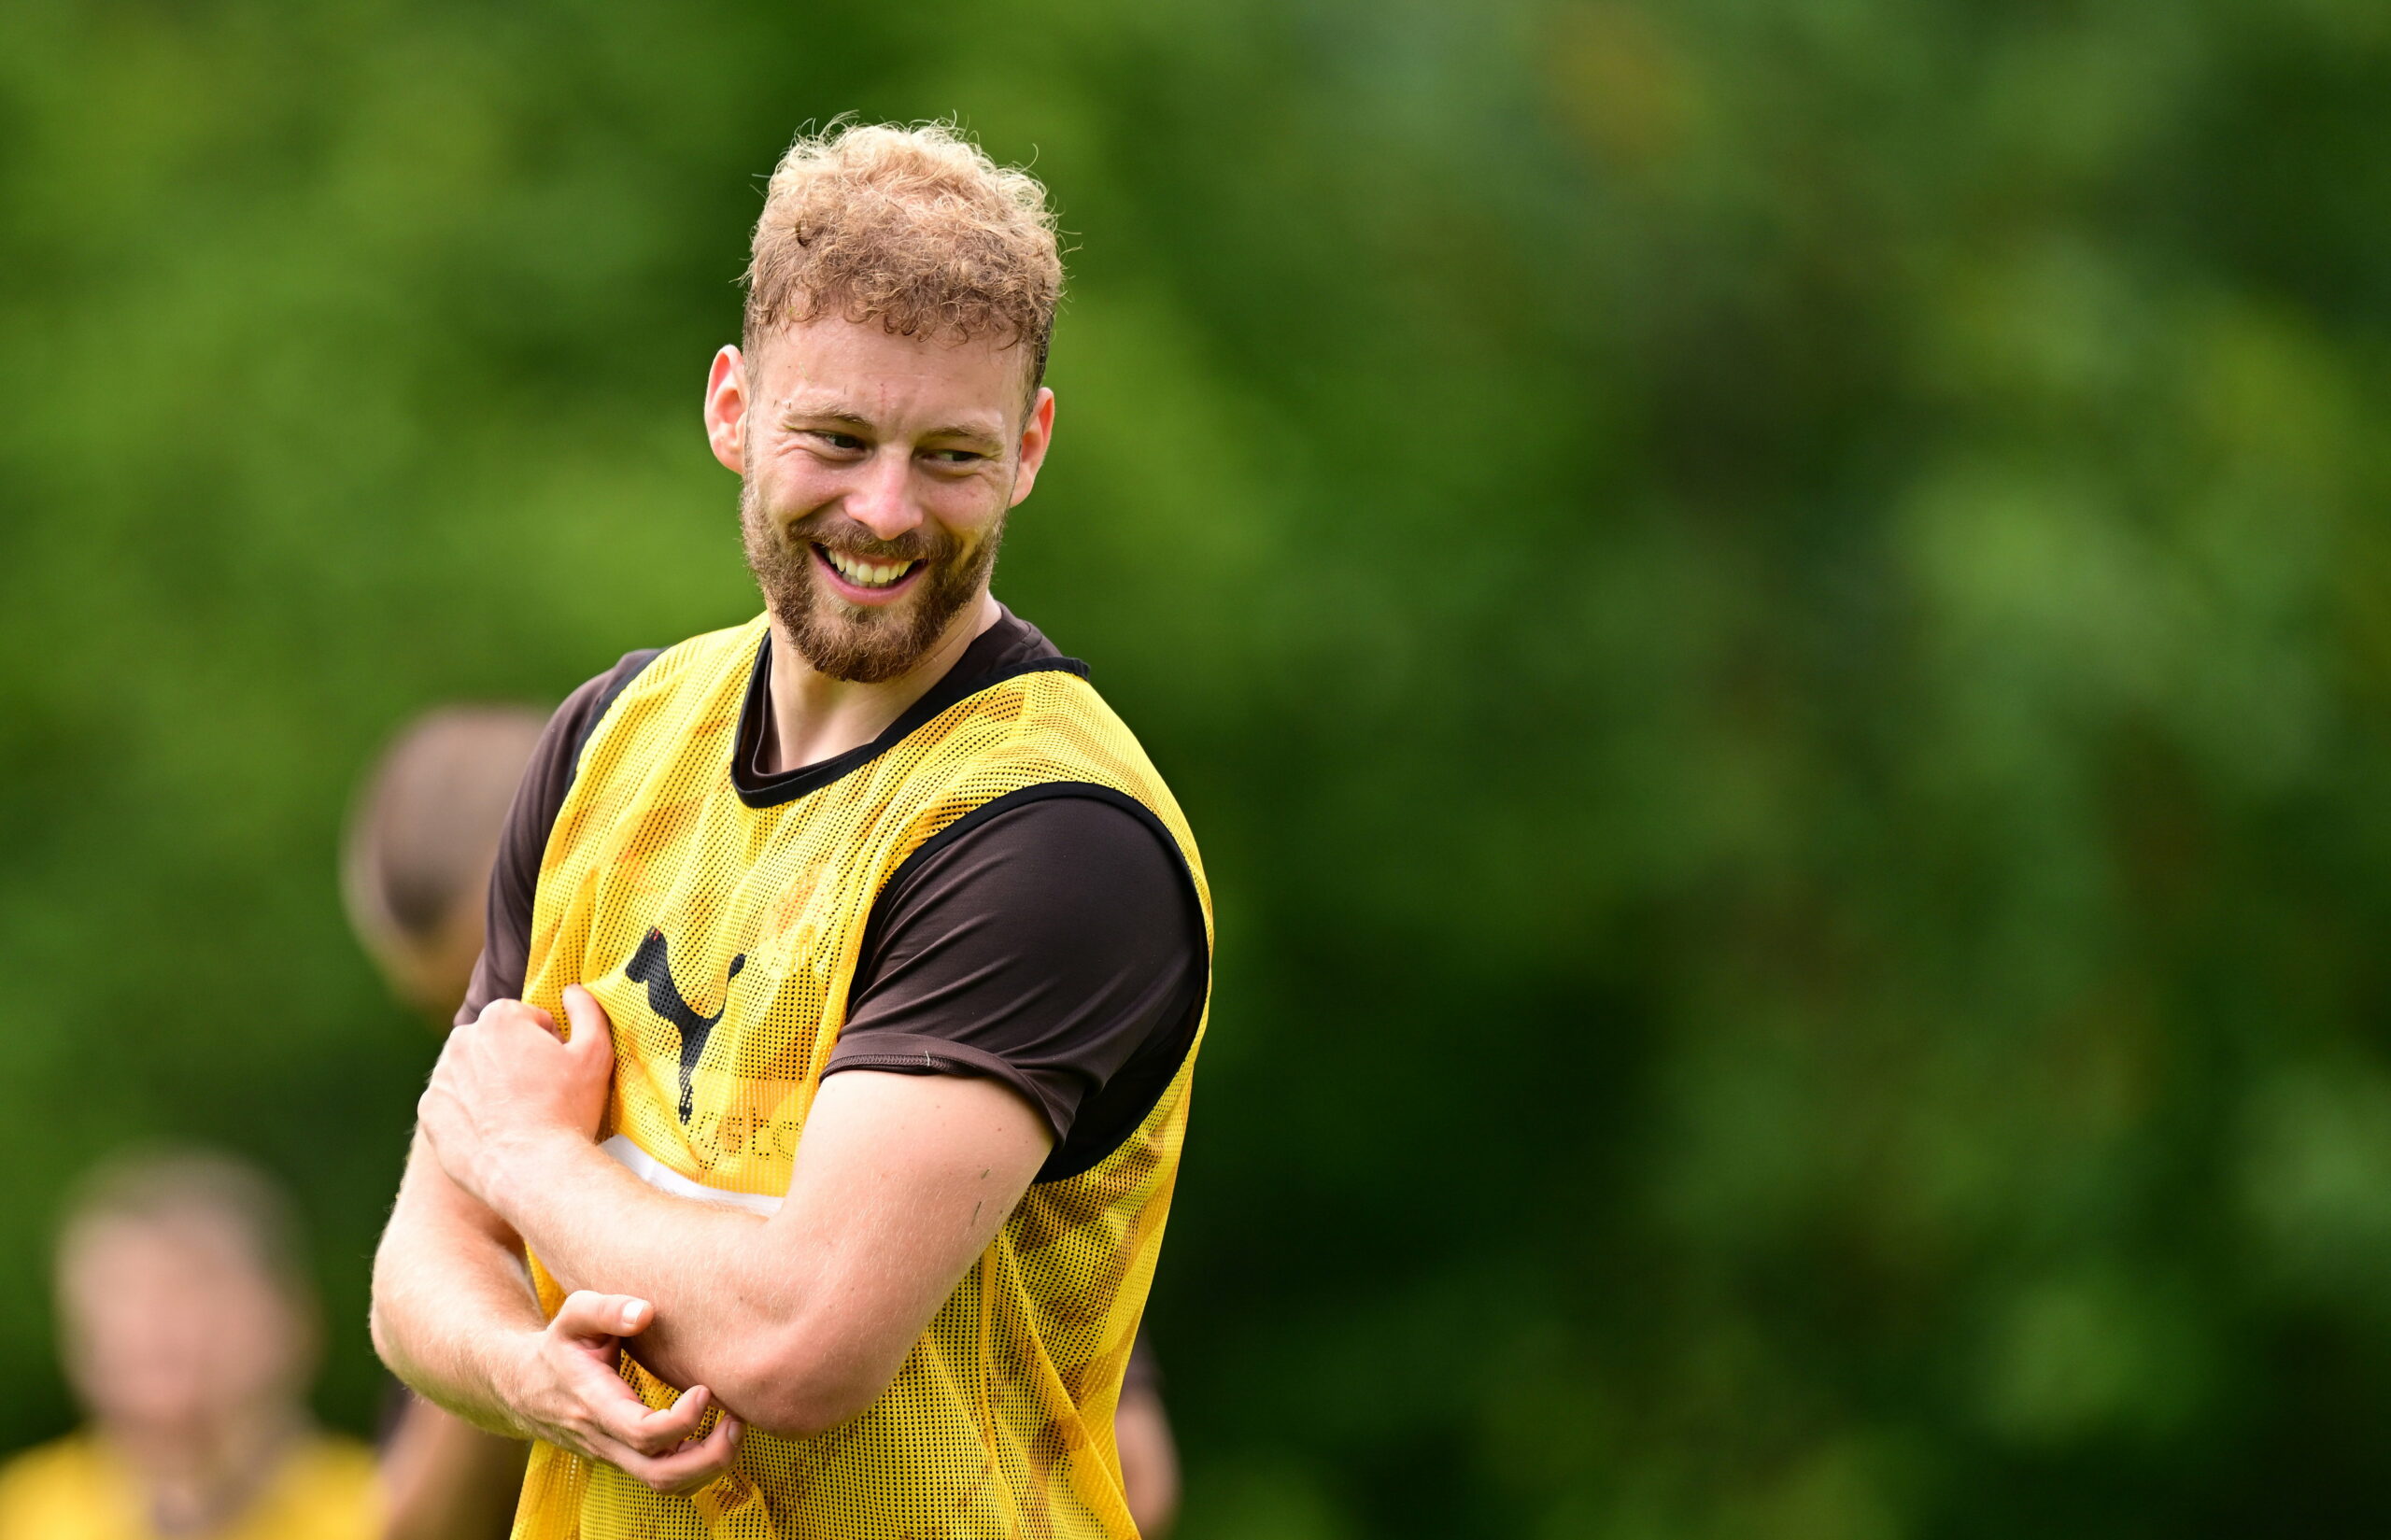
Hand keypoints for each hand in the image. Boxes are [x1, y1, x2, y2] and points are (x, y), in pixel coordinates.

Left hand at [419, 987, 615, 1209]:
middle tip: (539, 1093)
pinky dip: (469, 1111)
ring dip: (490, 1084)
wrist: (532, 1169)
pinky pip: (452, 1102)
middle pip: (495, 1041)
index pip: (526, 1019)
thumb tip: (573, 991)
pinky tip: (495, 1129)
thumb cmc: (566, 1110)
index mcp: (500, 1018)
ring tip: (517, 1114)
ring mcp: (442, 1076)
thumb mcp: (595, 1053)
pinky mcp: (430, 1111)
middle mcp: (463, 1040)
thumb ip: (587, 1011)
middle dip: (514, 1059)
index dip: (547, 1043)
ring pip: (472, 1071)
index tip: (556, 1070)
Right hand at [505, 1290, 741, 1493]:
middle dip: (710, 1456)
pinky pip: (665, 1479)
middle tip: (738, 1420)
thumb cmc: (559, 1345)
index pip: (642, 1433)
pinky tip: (716, 1435)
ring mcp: (615, 1455)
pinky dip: (698, 1467)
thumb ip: (607, 1308)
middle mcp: (605, 1439)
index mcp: (594, 1405)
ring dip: (710, 1465)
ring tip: (736, 1427)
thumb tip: (646, 1312)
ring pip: (666, 1484)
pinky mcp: (625, 1458)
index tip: (706, 1390)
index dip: (683, 1420)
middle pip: (661, 1474)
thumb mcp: (573, 1316)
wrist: (523, 1385)